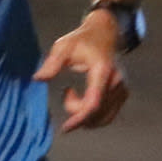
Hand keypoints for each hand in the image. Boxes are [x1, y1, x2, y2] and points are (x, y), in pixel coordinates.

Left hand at [35, 11, 129, 132]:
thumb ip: (52, 62)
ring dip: (85, 115)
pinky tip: (82, 100)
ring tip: (72, 95)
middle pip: (97, 113)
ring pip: (104, 117)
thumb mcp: (63, 46)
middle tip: (66, 93)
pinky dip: (93, 115)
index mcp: (102, 70)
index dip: (79, 118)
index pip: (93, 102)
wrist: (105, 32)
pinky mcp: (123, 93)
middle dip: (77, 113)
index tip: (65, 128)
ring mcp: (122, 88)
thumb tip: (38, 78)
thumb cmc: (82, 39)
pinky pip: (109, 114)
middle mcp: (116, 81)